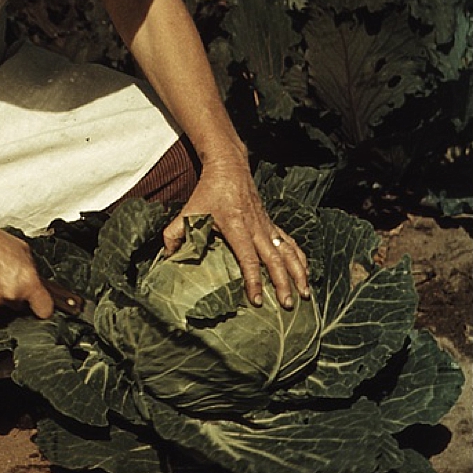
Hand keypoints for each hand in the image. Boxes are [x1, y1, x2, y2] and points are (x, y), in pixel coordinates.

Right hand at [0, 222, 54, 318]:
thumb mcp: (23, 251)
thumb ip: (32, 271)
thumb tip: (36, 282)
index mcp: (27, 282)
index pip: (44, 310)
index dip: (44, 307)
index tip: (42, 303)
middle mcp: (11, 295)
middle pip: (22, 307)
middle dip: (20, 296)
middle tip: (12, 278)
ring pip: (5, 304)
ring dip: (3, 294)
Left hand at [162, 155, 309, 308]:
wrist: (229, 167)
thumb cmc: (207, 192)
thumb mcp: (188, 211)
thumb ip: (175, 233)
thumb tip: (165, 257)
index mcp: (236, 227)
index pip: (248, 258)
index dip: (253, 279)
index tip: (257, 300)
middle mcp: (256, 228)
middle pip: (274, 259)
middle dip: (283, 283)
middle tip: (287, 305)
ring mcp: (267, 226)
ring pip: (288, 252)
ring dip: (298, 273)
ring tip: (306, 294)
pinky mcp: (272, 224)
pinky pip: (290, 243)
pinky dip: (300, 258)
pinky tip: (306, 274)